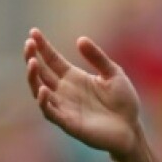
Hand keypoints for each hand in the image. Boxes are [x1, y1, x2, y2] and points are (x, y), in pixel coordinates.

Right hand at [23, 28, 141, 156]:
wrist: (132, 129)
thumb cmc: (124, 102)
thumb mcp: (114, 74)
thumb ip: (98, 58)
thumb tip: (80, 39)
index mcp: (73, 77)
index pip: (52, 59)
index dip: (42, 46)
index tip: (34, 32)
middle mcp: (64, 91)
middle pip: (41, 72)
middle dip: (32, 57)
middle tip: (29, 44)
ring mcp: (64, 106)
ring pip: (39, 90)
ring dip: (33, 77)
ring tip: (32, 62)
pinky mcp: (68, 123)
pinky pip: (50, 111)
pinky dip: (44, 101)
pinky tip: (44, 89)